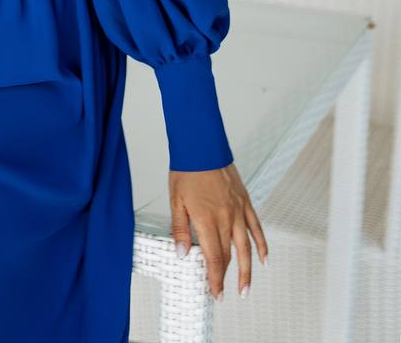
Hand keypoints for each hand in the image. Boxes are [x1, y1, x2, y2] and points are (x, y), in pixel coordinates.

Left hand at [169, 162, 267, 300]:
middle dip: (226, 278)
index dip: (215, 279)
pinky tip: (263, 259)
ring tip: (245, 288)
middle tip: (224, 294)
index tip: (215, 293)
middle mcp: (226, 218)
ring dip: (247, 270)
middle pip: (229, 255)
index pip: (214, 257)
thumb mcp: (176, 200)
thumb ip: (179, 229)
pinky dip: (262, 245)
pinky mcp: (245, 202)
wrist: (202, 145)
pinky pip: (257, 228)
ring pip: (246, 247)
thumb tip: (182, 255)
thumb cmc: (187, 170)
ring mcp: (238, 210)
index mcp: (206, 219)